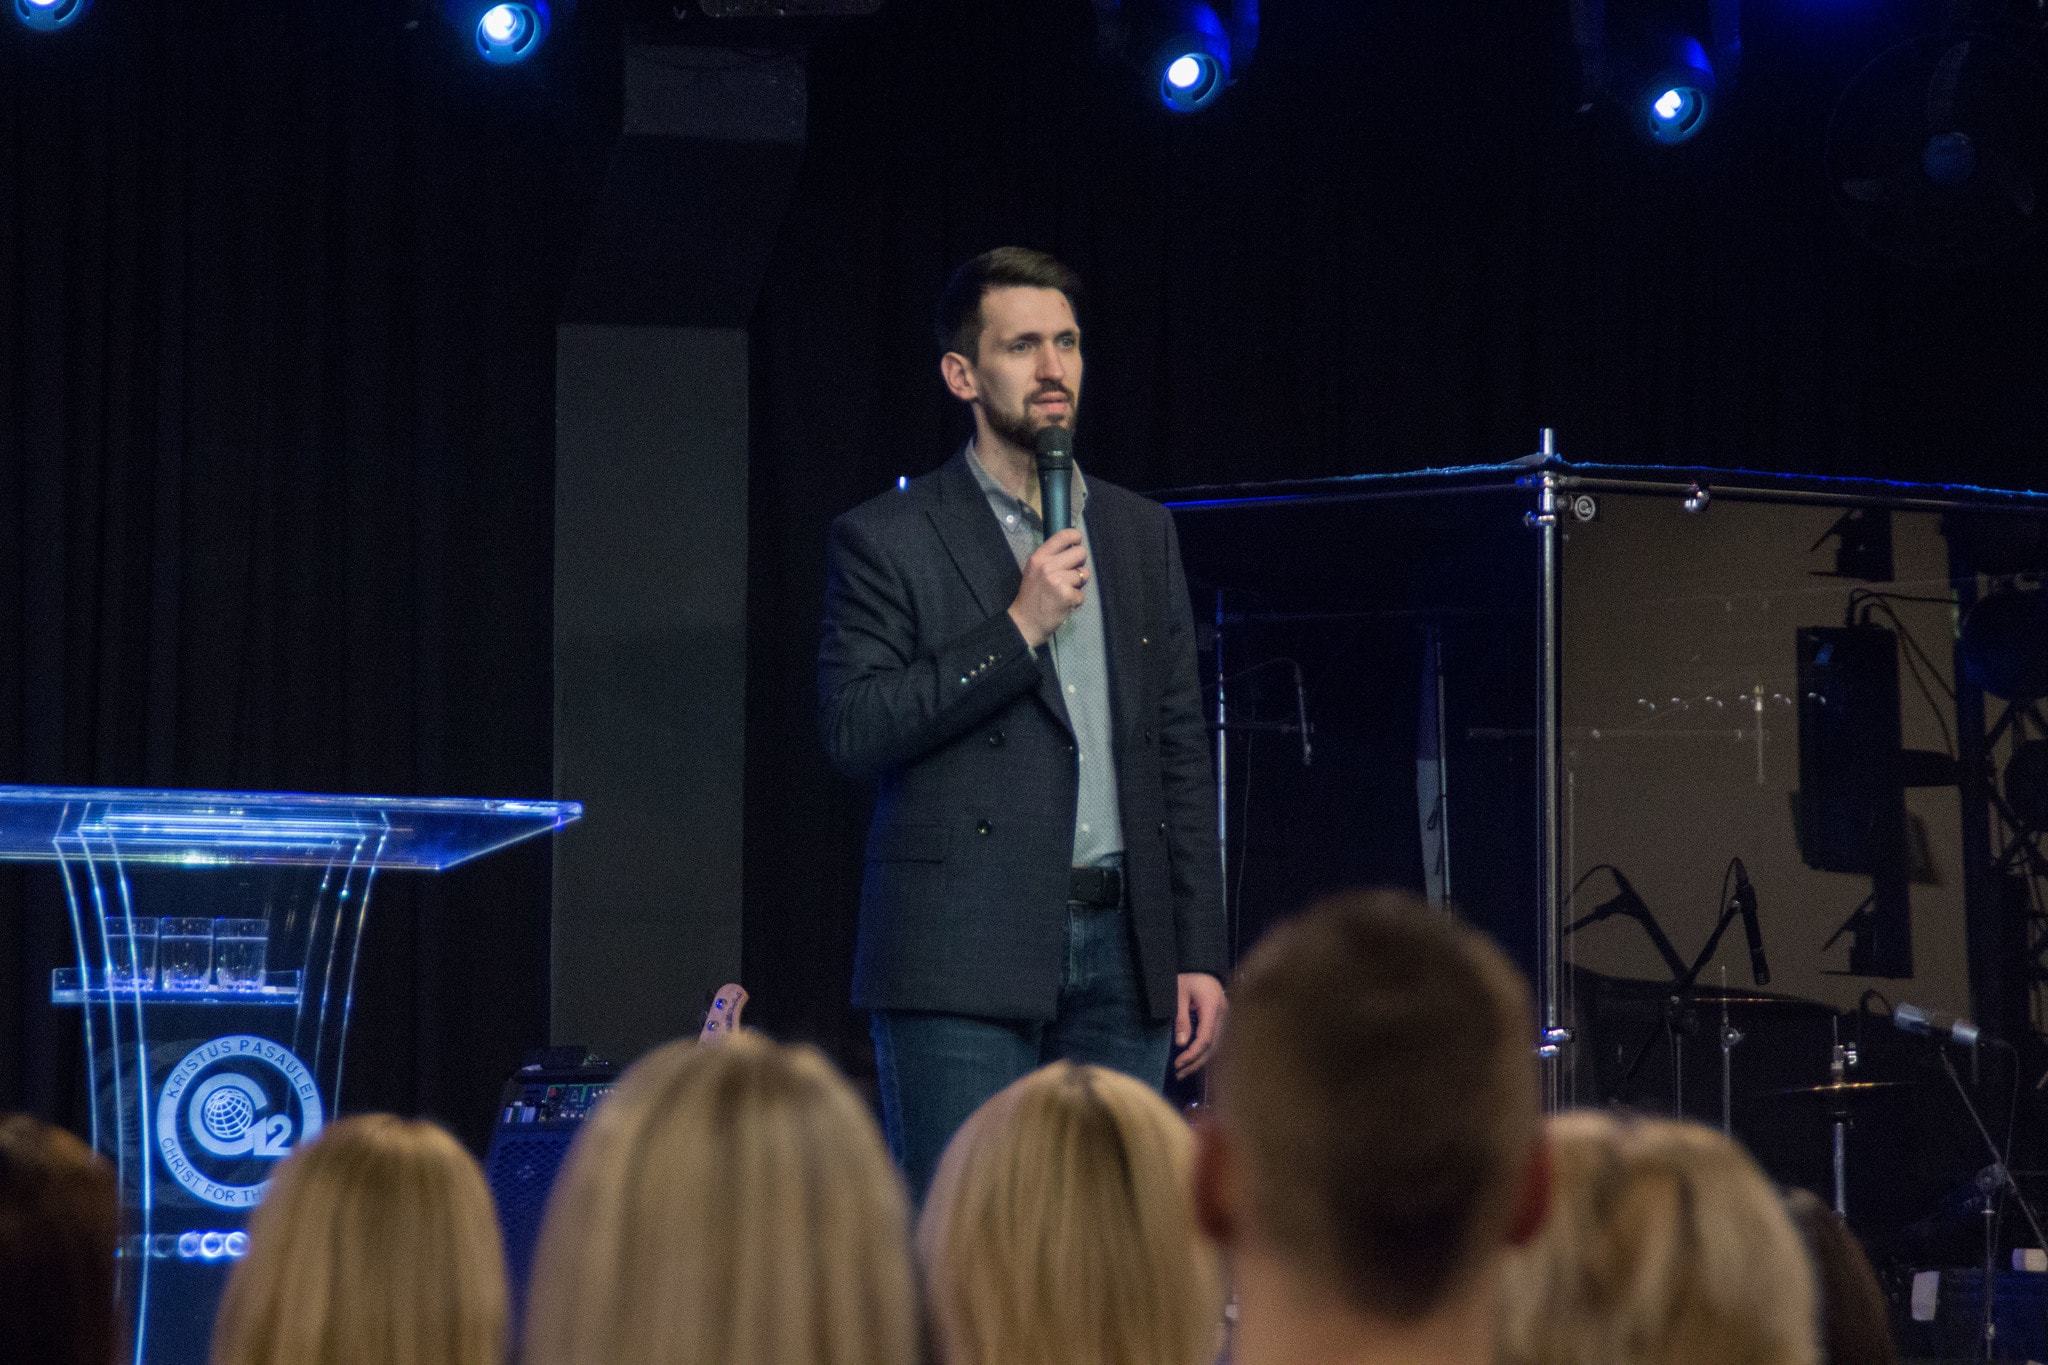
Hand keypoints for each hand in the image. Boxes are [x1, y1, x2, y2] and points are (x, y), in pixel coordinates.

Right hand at [1007, 528, 1087, 647]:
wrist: (1025, 622)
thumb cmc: (1032, 595)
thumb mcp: (1034, 570)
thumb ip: (1051, 558)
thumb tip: (1074, 547)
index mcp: (1039, 557)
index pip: (1064, 536)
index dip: (1076, 537)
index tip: (1077, 543)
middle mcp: (1048, 566)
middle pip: (1081, 553)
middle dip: (1079, 563)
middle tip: (1070, 574)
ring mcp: (1059, 581)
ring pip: (1084, 574)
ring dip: (1078, 584)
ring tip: (1064, 591)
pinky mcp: (1068, 596)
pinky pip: (1083, 593)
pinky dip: (1076, 600)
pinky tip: (1064, 603)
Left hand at [1174, 972, 1226, 1078]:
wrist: (1203, 966)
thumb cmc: (1188, 978)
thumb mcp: (1179, 994)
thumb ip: (1181, 1018)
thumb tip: (1181, 1044)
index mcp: (1213, 1007)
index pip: (1206, 1038)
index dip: (1192, 1054)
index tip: (1178, 1063)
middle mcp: (1224, 1015)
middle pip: (1214, 1047)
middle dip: (1196, 1063)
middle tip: (1179, 1074)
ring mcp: (1227, 1018)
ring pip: (1217, 1047)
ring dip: (1202, 1061)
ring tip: (1184, 1072)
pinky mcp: (1225, 1021)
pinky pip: (1218, 1041)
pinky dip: (1207, 1053)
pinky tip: (1196, 1061)